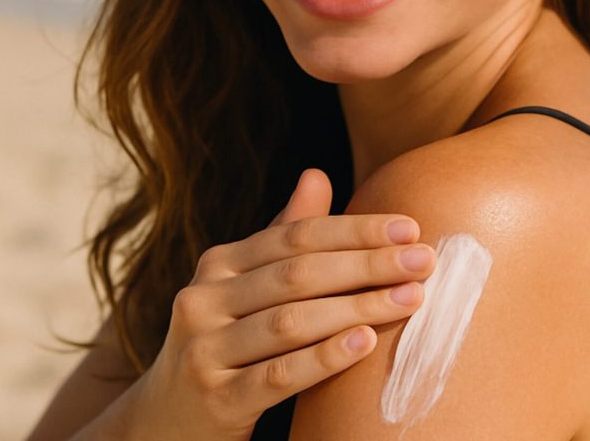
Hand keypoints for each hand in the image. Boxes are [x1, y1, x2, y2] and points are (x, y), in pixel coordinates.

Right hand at [100, 168, 434, 439]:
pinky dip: (324, 357)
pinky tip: (365, 342)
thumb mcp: (243, 287)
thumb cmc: (224, 343)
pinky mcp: (216, 399)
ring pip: (291, 321)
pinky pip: (278, 375)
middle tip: (424, 261)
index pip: (296, 236)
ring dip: (358, 306)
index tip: (410, 228)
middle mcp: (204, 299)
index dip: (355, 230)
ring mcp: (205, 350)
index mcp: (219, 264)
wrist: (166, 420)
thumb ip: (281, 236)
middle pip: (298, 273)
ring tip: (410, 299)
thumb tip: (317, 174)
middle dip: (367, 264)